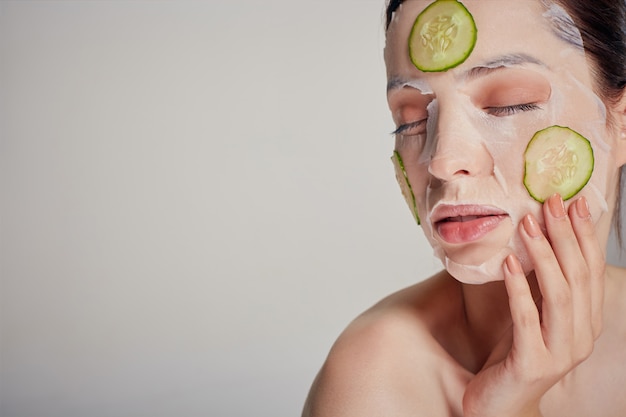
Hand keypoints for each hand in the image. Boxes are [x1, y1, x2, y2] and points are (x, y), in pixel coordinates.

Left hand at [462, 194, 604, 416]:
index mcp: (586, 321)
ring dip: (543, 255)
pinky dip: (519, 288)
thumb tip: (538, 234)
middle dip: (565, 235)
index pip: (592, 271)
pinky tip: (508, 263)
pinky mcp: (532, 363)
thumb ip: (542, 283)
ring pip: (559, 294)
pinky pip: (526, 319)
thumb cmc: (514, 352)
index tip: (572, 202)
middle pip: (578, 277)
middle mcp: (581, 336)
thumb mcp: (533, 312)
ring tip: (527, 225)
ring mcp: (560, 352)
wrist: (500, 403)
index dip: (583, 235)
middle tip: (550, 203)